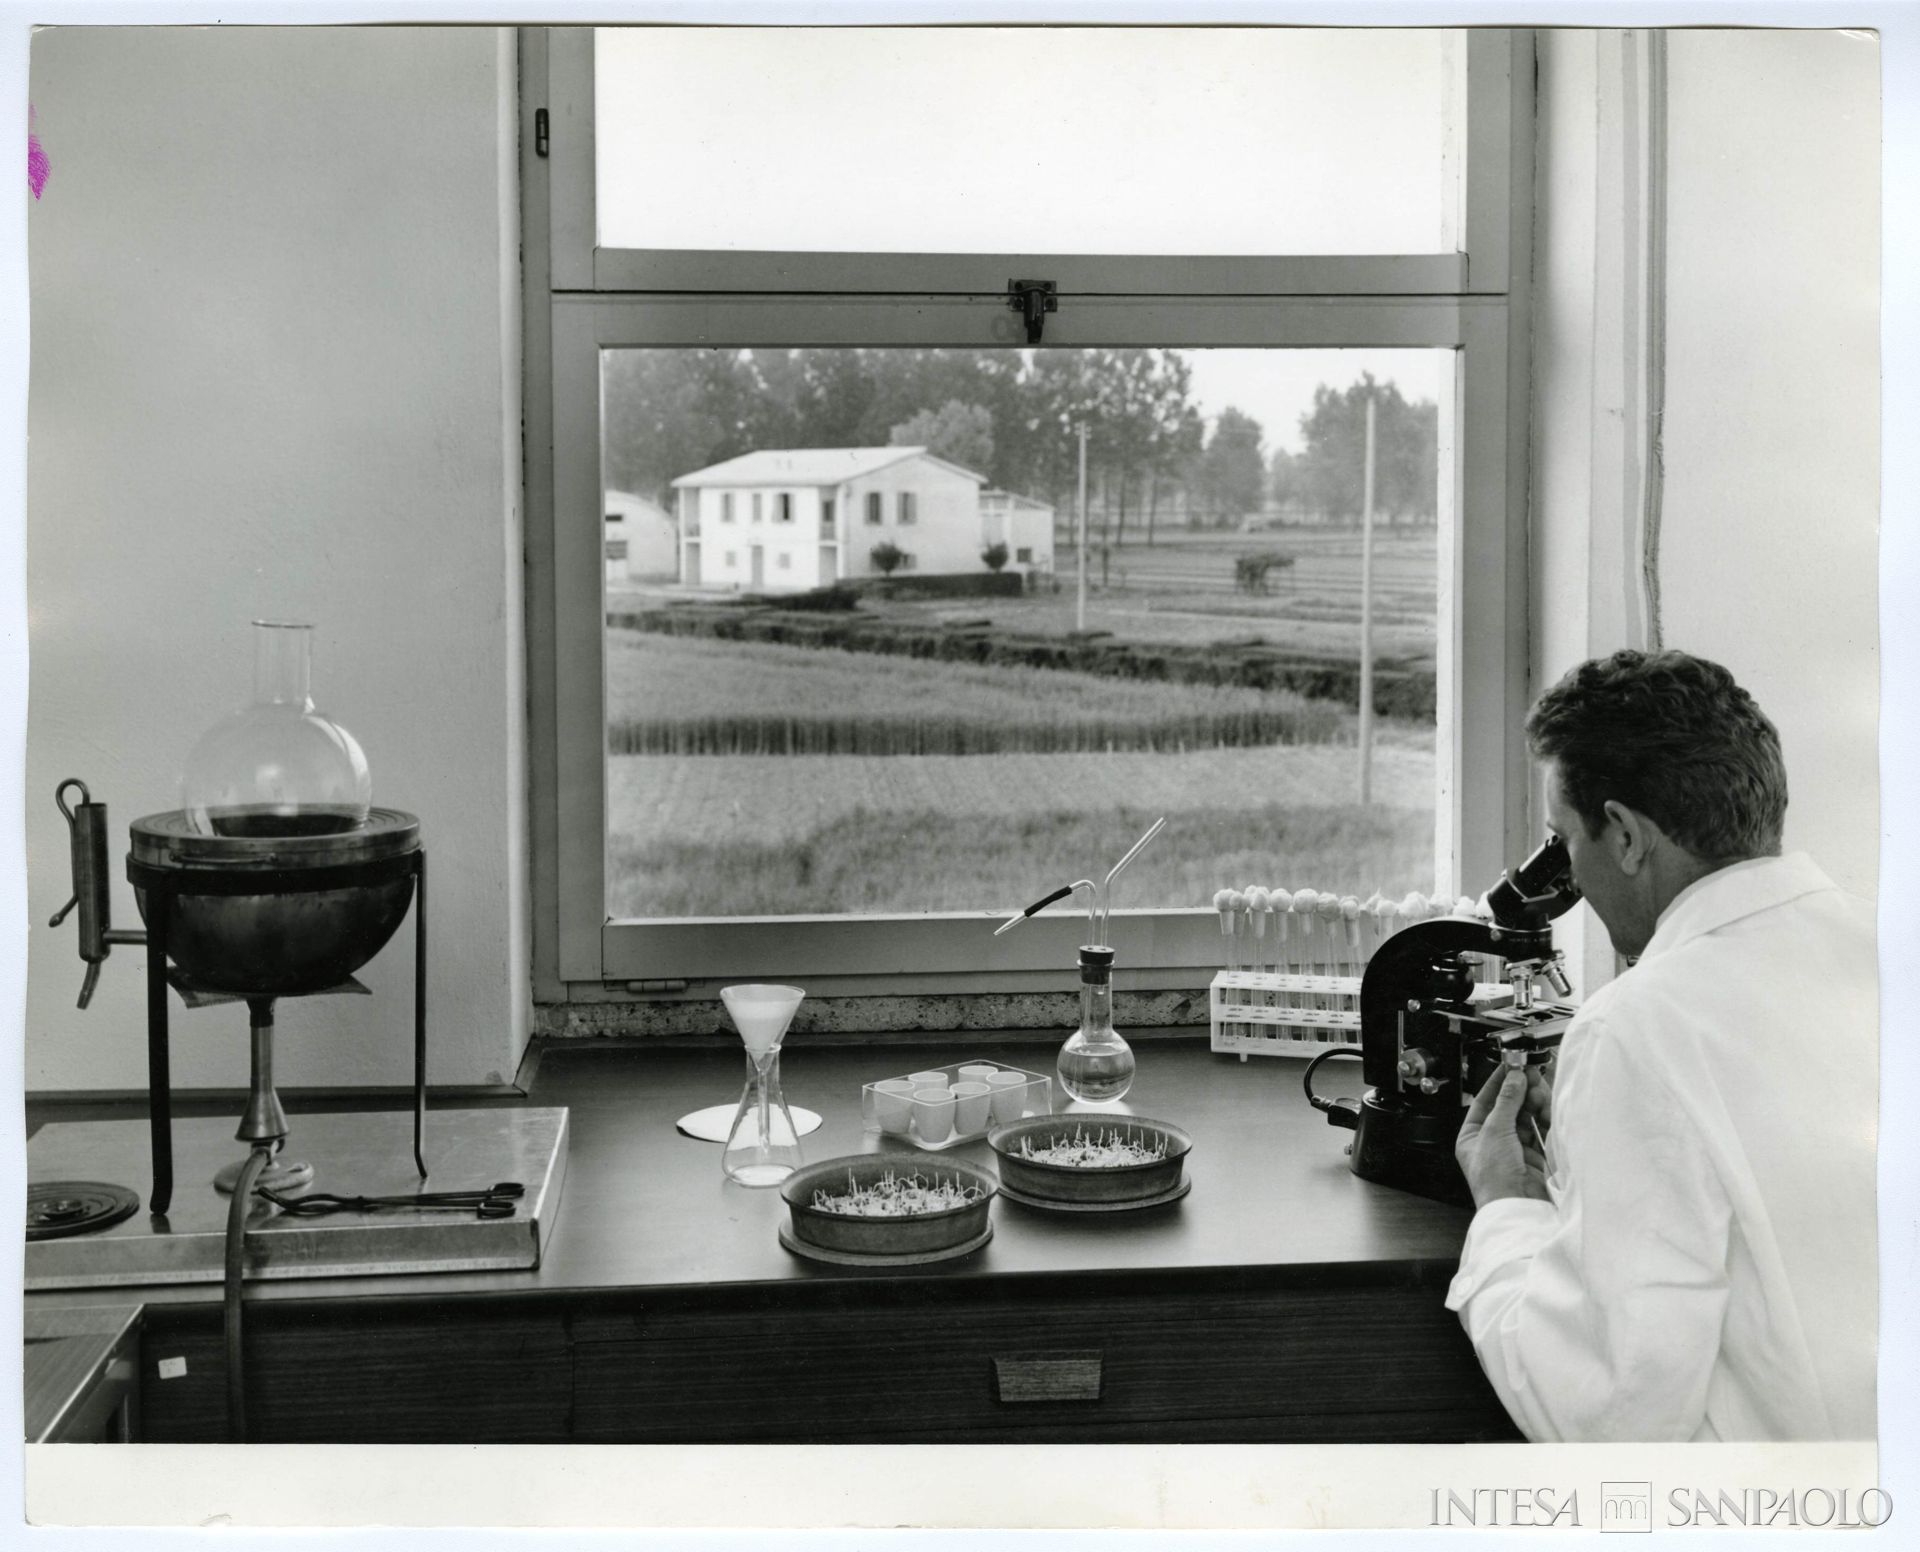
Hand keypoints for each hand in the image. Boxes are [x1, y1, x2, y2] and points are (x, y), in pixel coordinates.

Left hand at [1456, 1064, 1550, 1206]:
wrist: (1518, 1207)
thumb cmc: (1495, 1178)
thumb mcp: (1495, 1131)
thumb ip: (1507, 1101)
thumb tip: (1513, 1078)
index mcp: (1472, 1136)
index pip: (1484, 1101)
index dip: (1498, 1082)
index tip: (1511, 1065)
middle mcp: (1491, 1142)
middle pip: (1508, 1107)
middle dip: (1521, 1092)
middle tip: (1532, 1075)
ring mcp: (1513, 1150)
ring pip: (1526, 1117)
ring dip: (1533, 1104)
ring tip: (1540, 1095)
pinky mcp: (1533, 1157)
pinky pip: (1539, 1131)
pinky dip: (1544, 1120)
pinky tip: (1546, 1111)